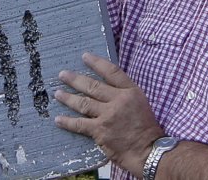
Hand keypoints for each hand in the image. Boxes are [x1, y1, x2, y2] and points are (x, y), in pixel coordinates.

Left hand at [55, 52, 162, 176]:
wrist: (149, 152)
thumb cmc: (147, 129)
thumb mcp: (140, 103)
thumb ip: (123, 93)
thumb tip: (106, 87)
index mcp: (130, 91)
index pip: (111, 72)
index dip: (97, 63)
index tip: (84, 56)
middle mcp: (118, 100)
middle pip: (93, 86)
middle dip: (75, 79)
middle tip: (63, 74)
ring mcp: (107, 116)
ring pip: (84, 103)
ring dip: (68, 98)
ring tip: (58, 93)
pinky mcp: (100, 131)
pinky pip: (80, 124)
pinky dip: (68, 122)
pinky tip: (59, 119)